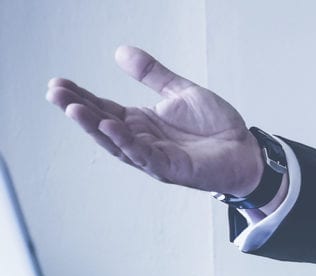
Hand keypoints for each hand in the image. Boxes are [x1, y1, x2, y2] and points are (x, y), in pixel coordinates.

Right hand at [45, 46, 262, 196]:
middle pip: (103, 125)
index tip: (58, 82)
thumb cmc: (217, 127)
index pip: (103, 108)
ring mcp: (154, 156)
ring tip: (72, 109)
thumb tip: (122, 52)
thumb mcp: (181, 92)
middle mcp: (142, 140)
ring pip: (117, 142)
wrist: (246, 150)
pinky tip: (111, 126)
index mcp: (142, 122)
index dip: (81, 97)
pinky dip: (126, 142)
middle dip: (78, 110)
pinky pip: (144, 155)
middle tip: (54, 93)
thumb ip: (153, 75)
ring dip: (94, 126)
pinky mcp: (171, 168)